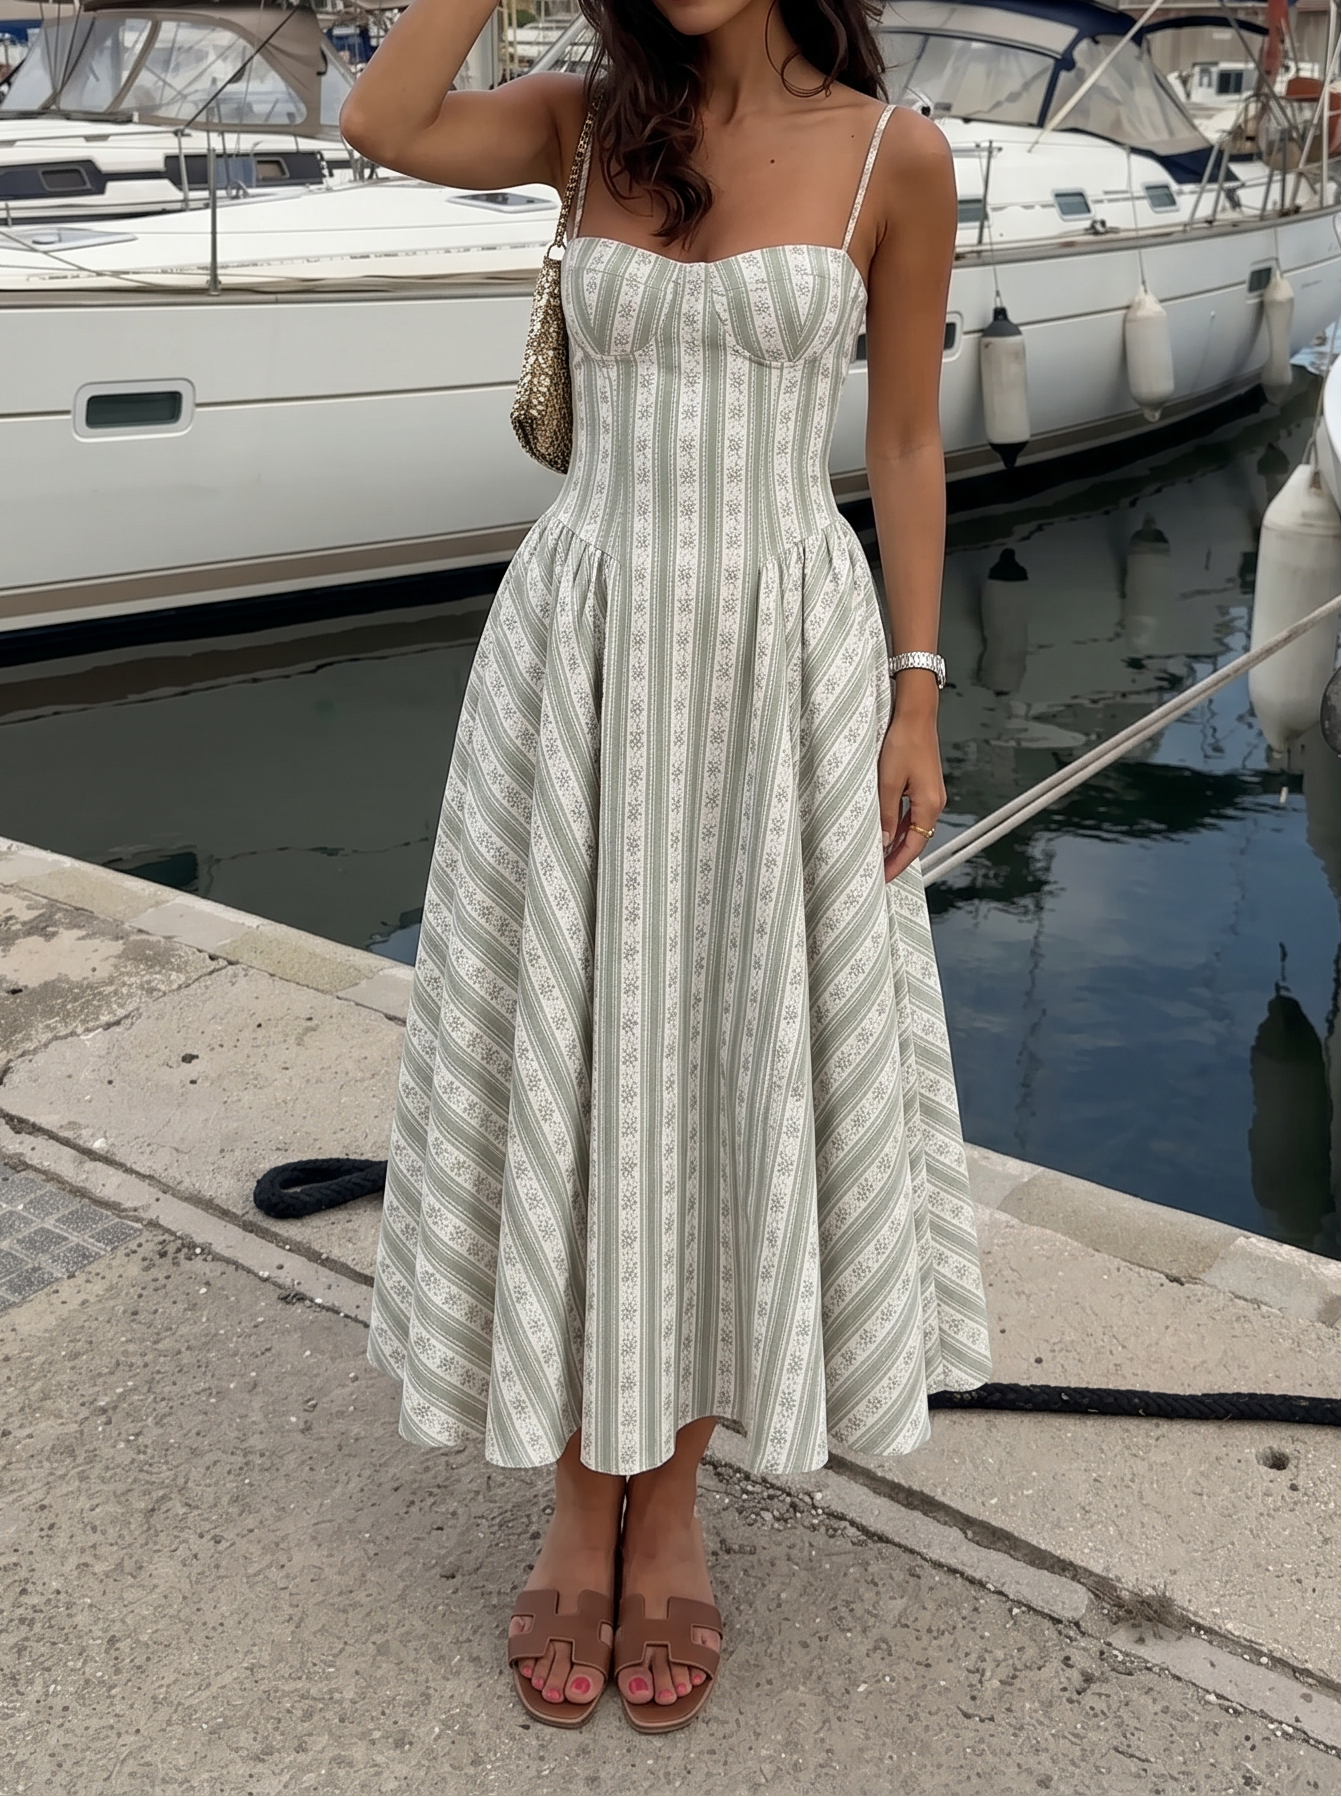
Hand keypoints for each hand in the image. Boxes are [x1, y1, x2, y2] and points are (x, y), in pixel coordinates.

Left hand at [878, 708, 945, 881]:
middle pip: (915, 840)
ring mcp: (930, 794)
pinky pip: (911, 814)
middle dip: (896, 857)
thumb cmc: (904, 742)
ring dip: (897, 842)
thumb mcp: (888, 782)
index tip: (882, 878)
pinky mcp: (924, 785)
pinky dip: (899, 825)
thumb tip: (883, 842)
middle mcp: (934, 803)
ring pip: (912, 828)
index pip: (913, 847)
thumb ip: (885, 814)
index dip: (897, 864)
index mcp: (929, 805)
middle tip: (877, 872)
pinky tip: (885, 830)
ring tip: (878, 855)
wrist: (915, 714)